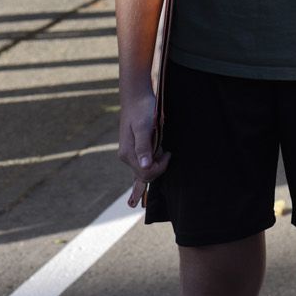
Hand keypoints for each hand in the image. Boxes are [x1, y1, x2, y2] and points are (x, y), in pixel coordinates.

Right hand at [118, 90, 170, 207]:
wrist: (137, 97)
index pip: (145, 174)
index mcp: (128, 154)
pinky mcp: (134, 149)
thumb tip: (145, 166)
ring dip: (156, 163)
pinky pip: (139, 167)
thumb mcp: (145, 126)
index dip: (160, 168)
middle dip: (158, 167)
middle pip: (144, 175)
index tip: (168, 154)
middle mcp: (127, 156)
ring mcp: (130, 154)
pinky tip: (134, 199)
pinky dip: (141, 178)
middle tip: (165, 150)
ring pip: (145, 170)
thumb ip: (144, 147)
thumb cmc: (143, 110)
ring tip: (161, 148)